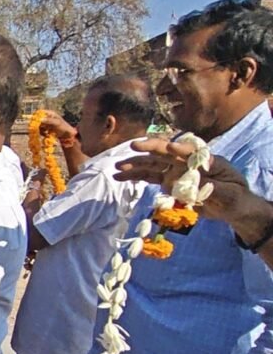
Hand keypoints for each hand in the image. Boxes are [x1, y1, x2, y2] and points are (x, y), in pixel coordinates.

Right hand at [38, 110, 77, 142]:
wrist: (67, 135)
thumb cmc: (63, 127)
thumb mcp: (56, 123)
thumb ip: (49, 120)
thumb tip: (40, 119)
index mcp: (50, 114)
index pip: (40, 112)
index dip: (36, 116)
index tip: (34, 122)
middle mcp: (47, 118)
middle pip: (37, 120)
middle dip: (37, 125)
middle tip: (38, 130)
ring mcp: (46, 123)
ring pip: (38, 126)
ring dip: (40, 130)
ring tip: (45, 134)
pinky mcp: (46, 129)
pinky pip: (41, 130)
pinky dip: (42, 133)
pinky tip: (47, 135)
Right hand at [114, 138, 249, 221]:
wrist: (231, 206)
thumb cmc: (235, 196)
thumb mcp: (230, 194)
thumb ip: (216, 189)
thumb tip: (200, 185)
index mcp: (204, 160)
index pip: (190, 151)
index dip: (180, 149)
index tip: (170, 147)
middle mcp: (186, 162)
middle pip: (165, 153)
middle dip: (149, 149)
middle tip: (133, 146)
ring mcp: (175, 171)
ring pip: (152, 165)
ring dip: (135, 165)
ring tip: (117, 167)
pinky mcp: (168, 182)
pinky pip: (149, 177)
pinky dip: (135, 176)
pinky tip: (120, 176)